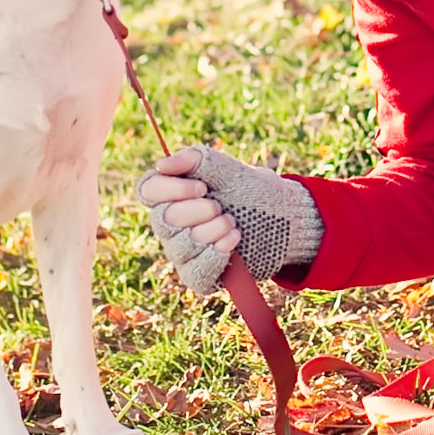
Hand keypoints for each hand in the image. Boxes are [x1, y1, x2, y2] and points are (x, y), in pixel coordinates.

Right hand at [137, 145, 322, 295]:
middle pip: (163, 220)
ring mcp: (184, 251)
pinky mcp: (200, 275)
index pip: (148, 190)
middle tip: (222, 208)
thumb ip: (196, 159)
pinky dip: (215, 257)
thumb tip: (162, 164)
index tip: (202, 187)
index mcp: (173, 193)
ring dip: (212, 232)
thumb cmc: (253, 191)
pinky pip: (194, 272)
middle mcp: (172, 224)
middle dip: (198, 211)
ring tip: (233, 224)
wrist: (284, 221)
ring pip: (180, 247)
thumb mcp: (228, 169)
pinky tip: (232, 243)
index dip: (172, 189)